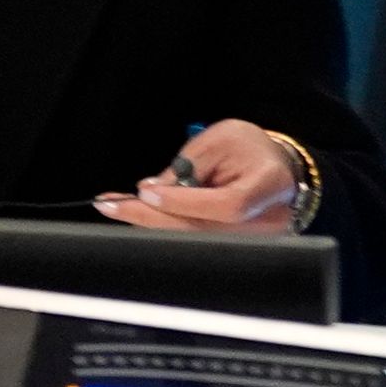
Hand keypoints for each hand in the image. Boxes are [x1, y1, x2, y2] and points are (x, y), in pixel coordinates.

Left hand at [94, 119, 299, 233]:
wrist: (275, 166)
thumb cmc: (249, 148)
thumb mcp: (218, 140)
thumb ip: (188, 165)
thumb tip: (151, 191)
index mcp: (267, 187)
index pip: (225, 205)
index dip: (183, 202)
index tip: (146, 192)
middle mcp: (264, 221)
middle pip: (202, 230)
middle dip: (151, 217)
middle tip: (110, 205)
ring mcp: (253, 240)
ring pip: (193, 239)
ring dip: (151, 223)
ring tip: (117, 206)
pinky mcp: (236, 247)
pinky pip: (194, 240)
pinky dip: (164, 227)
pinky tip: (140, 214)